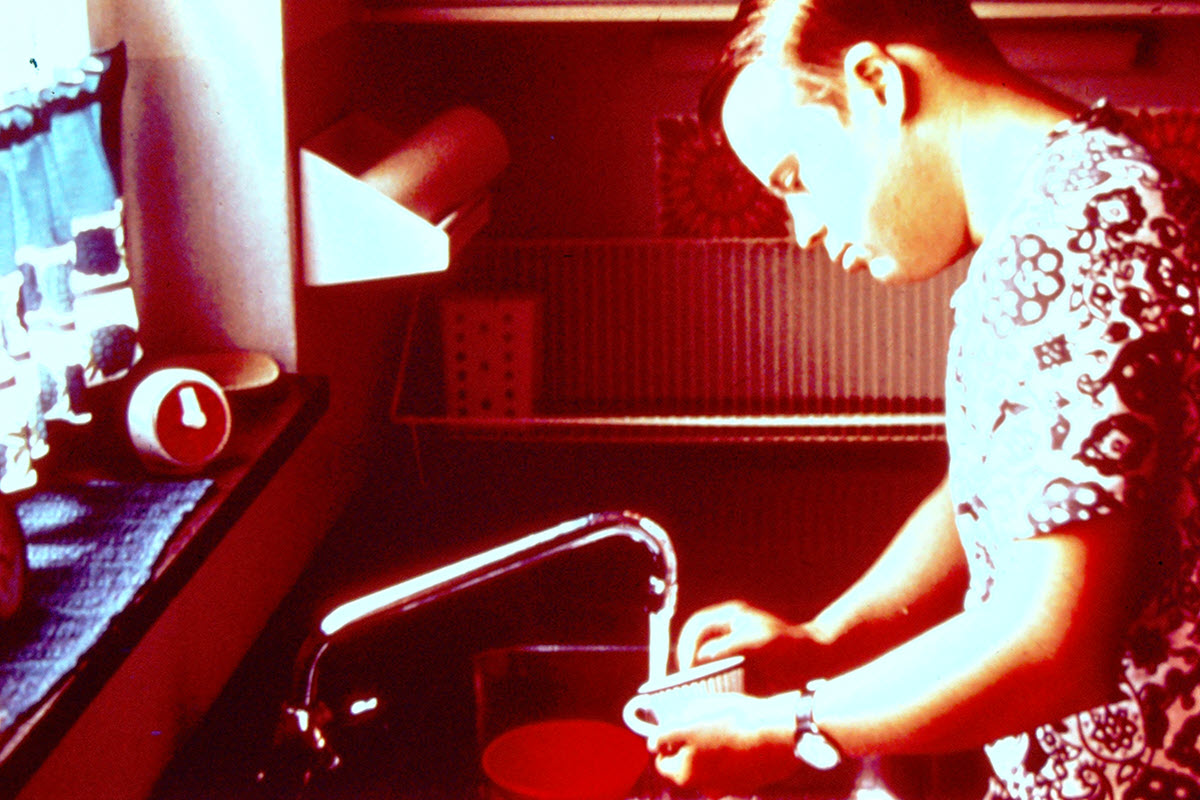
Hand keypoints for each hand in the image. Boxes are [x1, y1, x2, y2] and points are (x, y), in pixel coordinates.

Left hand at [647, 691, 797, 794]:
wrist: (777, 734)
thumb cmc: (731, 721)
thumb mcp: (691, 718)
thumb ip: (667, 733)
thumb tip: (655, 742)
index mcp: (684, 774)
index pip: (662, 759)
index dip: (666, 740)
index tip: (678, 724)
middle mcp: (703, 788)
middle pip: (685, 768)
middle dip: (687, 749)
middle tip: (700, 726)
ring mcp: (727, 789)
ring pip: (708, 771)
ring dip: (709, 756)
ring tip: (721, 732)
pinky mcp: (747, 785)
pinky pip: (730, 772)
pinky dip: (730, 760)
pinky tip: (739, 742)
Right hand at [676, 601, 828, 694]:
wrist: (813, 659)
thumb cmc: (787, 644)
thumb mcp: (755, 641)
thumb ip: (726, 646)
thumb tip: (700, 657)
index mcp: (731, 616)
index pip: (697, 626)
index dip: (686, 644)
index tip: (686, 666)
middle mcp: (728, 629)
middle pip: (695, 640)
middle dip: (686, 658)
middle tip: (684, 681)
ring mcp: (733, 646)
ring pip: (703, 656)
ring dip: (696, 671)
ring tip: (692, 689)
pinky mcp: (739, 665)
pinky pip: (716, 671)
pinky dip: (709, 681)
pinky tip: (710, 694)